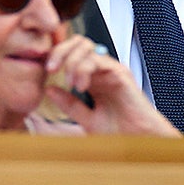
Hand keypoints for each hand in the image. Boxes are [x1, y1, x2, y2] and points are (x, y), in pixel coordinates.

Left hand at [43, 35, 180, 136]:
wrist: (139, 141)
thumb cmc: (120, 132)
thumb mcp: (86, 118)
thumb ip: (69, 104)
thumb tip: (49, 89)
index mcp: (92, 78)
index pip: (71, 54)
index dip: (56, 57)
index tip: (44, 71)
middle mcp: (101, 70)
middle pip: (77, 43)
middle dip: (60, 52)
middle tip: (50, 69)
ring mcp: (111, 70)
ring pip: (86, 48)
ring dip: (72, 62)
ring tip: (69, 82)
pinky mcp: (120, 73)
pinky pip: (98, 60)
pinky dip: (84, 69)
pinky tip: (80, 86)